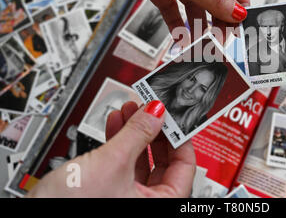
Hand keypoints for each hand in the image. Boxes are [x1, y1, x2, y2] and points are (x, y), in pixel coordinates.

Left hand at [22, 0, 248, 34]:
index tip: (239, 24)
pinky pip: (173, 7)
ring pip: (195, 3)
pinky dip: (177, 23)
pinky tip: (180, 37)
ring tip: (200, 43)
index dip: (240, 2)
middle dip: (220, 17)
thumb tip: (238, 12)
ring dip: (199, 24)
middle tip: (220, 39)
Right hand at [27, 101, 195, 196]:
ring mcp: (128, 197)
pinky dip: (120, 141)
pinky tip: (116, 122)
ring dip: (135, 130)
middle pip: (163, 159)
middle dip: (154, 128)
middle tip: (151, 107)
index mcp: (161, 203)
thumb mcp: (112, 163)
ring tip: (130, 109)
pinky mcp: (110, 191)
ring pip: (141, 158)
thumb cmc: (71, 209)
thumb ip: (138, 134)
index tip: (173, 113)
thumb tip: (157, 112)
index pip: (185, 163)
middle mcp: (148, 202)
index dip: (179, 135)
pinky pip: (123, 163)